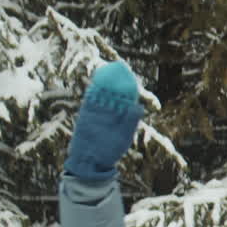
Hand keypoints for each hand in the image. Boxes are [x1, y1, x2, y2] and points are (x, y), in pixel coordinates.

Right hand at [64, 61, 142, 179]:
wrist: (91, 161)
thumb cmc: (110, 151)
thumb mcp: (123, 136)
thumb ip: (130, 122)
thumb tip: (139, 106)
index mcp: (124, 117)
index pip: (128, 98)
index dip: (129, 87)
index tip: (131, 76)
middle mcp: (112, 113)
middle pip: (115, 92)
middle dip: (117, 80)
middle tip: (119, 66)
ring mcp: (99, 113)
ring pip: (102, 94)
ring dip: (105, 82)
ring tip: (108, 69)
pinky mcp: (87, 115)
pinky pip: (90, 100)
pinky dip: (93, 91)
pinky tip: (95, 82)